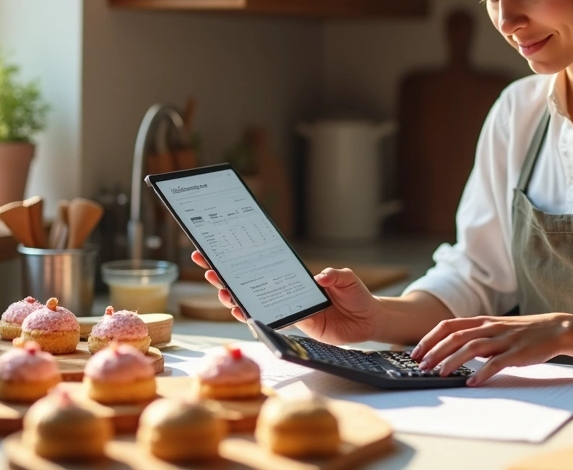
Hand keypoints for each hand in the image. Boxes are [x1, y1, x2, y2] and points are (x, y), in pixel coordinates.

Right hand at [190, 250, 383, 344]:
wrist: (367, 322)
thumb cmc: (357, 296)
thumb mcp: (349, 279)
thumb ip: (336, 275)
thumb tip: (320, 276)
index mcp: (295, 274)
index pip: (264, 262)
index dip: (242, 257)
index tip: (221, 248)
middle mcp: (286, 288)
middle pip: (250, 279)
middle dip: (226, 273)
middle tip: (206, 265)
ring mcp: (287, 306)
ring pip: (253, 300)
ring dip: (232, 295)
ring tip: (217, 288)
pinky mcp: (293, 323)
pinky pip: (268, 319)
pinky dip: (250, 316)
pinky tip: (237, 310)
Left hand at [410, 313, 572, 385]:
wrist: (555, 329)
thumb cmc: (524, 332)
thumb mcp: (496, 328)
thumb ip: (476, 336)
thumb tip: (454, 349)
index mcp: (483, 321)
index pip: (448, 325)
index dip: (430, 338)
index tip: (416, 352)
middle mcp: (490, 327)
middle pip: (456, 336)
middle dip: (435, 352)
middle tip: (421, 366)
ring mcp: (503, 339)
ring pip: (472, 347)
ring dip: (452, 361)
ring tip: (440, 374)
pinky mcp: (517, 352)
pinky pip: (496, 363)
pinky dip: (482, 372)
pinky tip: (472, 382)